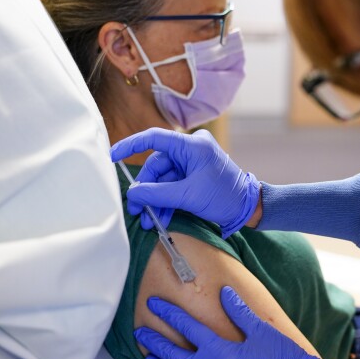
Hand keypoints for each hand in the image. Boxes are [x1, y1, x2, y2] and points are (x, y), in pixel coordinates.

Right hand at [111, 128, 259, 237]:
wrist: (247, 209)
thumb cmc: (224, 197)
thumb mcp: (188, 196)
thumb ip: (157, 194)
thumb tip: (133, 195)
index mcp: (192, 146)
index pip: (154, 138)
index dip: (131, 146)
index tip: (112, 156)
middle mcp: (191, 150)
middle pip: (157, 166)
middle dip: (146, 190)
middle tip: (135, 210)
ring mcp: (192, 164)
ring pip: (163, 180)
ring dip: (154, 200)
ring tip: (147, 220)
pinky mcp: (193, 177)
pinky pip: (172, 186)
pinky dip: (165, 201)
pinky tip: (158, 218)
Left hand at [134, 287, 320, 358]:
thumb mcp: (262, 332)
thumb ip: (239, 312)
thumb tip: (224, 293)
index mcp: (220, 352)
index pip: (188, 328)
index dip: (170, 314)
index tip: (155, 305)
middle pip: (174, 356)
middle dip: (155, 342)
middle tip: (141, 331)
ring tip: (149, 357)